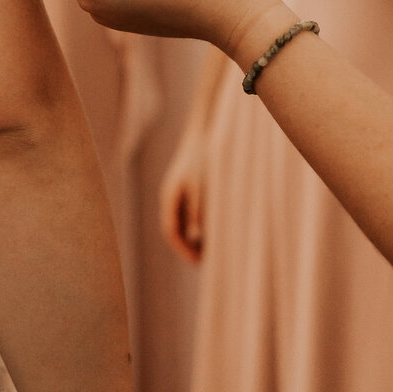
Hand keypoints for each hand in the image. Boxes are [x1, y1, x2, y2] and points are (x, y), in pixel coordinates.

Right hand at [159, 126, 208, 263]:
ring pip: (185, 219)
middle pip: (177, 228)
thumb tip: (197, 236)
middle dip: (192, 246)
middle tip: (211, 260)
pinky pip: (193, 209)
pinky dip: (203, 221)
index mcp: (170, 197)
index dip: (185, 251)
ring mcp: (180, 189)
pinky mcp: (191, 183)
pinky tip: (222, 223)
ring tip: (219, 246)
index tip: (202, 264)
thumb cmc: (206, 157)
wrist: (207, 127)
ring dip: (198, 235)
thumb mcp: (203, 186)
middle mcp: (172, 195)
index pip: (172, 233)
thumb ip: (199, 211)